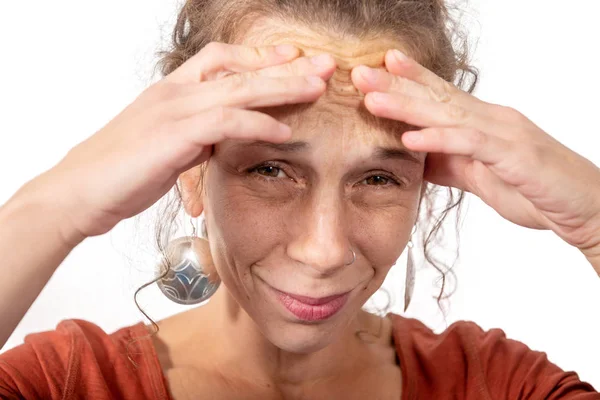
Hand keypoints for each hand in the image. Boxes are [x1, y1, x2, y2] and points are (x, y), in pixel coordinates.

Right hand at [38, 42, 335, 244]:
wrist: (79, 191)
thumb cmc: (120, 172)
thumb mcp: (164, 146)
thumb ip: (194, 136)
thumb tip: (220, 140)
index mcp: (172, 90)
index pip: (223, 60)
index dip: (259, 57)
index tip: (292, 57)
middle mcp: (175, 92)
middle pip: (241, 69)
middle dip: (286, 66)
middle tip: (324, 65)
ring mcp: (174, 109)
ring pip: (240, 90)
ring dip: (282, 89)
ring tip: (318, 89)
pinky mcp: (174, 135)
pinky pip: (227, 123)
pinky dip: (258, 126)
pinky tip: (284, 133)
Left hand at [351, 49, 599, 259]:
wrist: (583, 208)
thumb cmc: (533, 190)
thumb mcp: (480, 175)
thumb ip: (450, 163)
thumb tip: (415, 157)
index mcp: (484, 122)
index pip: (441, 96)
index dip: (410, 80)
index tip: (378, 67)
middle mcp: (493, 119)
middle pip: (437, 98)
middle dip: (396, 85)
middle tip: (359, 73)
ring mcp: (504, 133)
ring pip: (448, 114)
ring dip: (407, 106)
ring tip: (371, 99)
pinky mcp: (513, 155)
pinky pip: (469, 144)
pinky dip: (438, 140)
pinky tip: (409, 138)